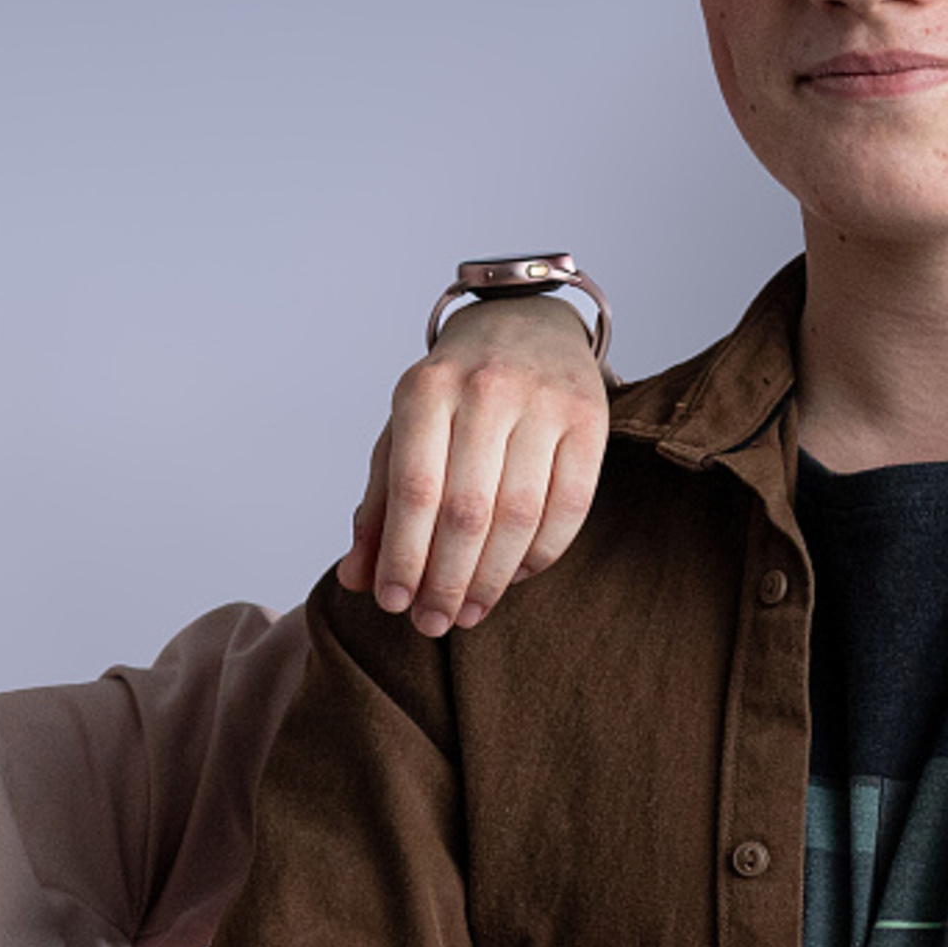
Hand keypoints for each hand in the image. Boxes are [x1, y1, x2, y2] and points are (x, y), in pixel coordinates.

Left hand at [339, 294, 606, 635]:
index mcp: (427, 388)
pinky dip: (539, 556)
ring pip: (519, 516)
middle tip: (432, 623)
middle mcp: (487, 389)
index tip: (393, 604)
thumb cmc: (454, 392)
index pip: (414, 489)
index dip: (403, 556)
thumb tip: (356, 579)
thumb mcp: (403, 433)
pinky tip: (513, 576)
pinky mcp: (591, 421)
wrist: (526, 323)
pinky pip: (568, 510)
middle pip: (467, 511)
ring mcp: (545, 403)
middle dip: (446, 581)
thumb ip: (378, 505)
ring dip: (491, 578)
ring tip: (469, 612)